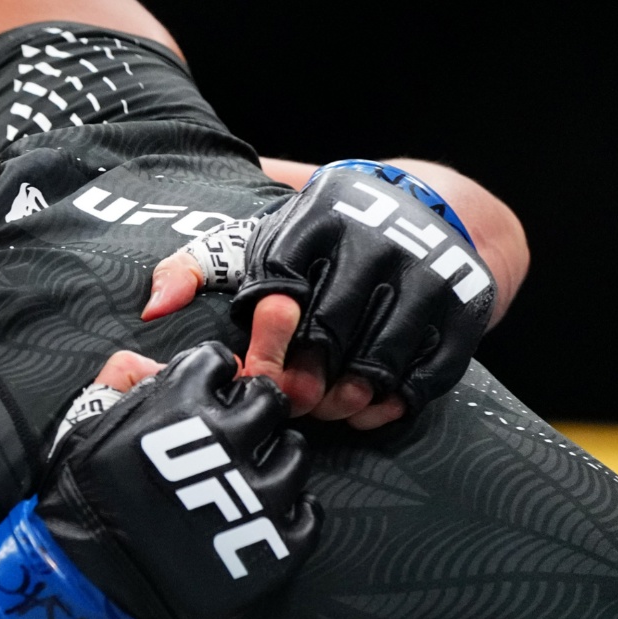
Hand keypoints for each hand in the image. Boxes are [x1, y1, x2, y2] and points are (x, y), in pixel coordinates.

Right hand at [0, 343, 318, 618]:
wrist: (87, 580)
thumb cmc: (83, 502)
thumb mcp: (86, 424)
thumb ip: (121, 379)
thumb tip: (156, 364)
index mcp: (183, 406)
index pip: (219, 363)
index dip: (210, 376)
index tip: (206, 391)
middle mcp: (228, 442)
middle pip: (269, 403)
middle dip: (251, 411)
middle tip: (233, 432)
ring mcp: (256, 495)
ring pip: (295, 455)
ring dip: (275, 459)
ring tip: (248, 476)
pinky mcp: (274, 544)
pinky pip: (307, 515)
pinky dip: (291, 512)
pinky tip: (264, 513)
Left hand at [142, 161, 493, 424]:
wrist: (428, 210)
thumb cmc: (319, 240)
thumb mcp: (257, 238)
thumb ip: (193, 267)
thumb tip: (151, 308)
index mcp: (316, 219)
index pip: (278, 296)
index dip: (264, 344)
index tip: (257, 366)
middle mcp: (377, 240)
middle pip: (329, 334)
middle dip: (303, 380)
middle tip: (291, 399)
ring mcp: (428, 273)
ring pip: (379, 359)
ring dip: (348, 398)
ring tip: (330, 407)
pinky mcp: (466, 306)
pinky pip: (429, 373)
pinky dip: (396, 403)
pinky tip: (371, 408)